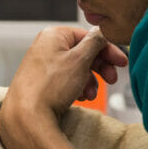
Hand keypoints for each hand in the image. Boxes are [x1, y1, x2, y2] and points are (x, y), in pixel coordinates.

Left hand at [7, 26, 125, 118]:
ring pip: (75, 69)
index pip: (88, 37)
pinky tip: (80, 98)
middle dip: (99, 68)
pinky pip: (65, 81)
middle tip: (111, 79)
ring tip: (91, 95)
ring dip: (89, 81)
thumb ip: (95, 42)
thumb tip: (102, 31)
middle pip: (82, 53)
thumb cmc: (49, 88)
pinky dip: (76, 88)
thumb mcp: (79, 60)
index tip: (120, 62)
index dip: (107, 50)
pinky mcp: (41, 82)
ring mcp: (41, 65)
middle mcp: (45, 47)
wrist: (27, 117)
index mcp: (53, 35)